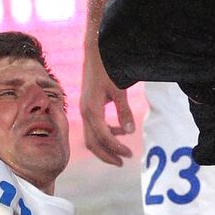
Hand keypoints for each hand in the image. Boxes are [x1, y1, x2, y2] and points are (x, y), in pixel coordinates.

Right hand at [81, 51, 136, 165]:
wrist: (95, 51)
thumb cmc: (107, 68)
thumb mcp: (119, 89)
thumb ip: (124, 110)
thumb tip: (130, 131)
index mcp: (91, 110)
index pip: (103, 136)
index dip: (116, 147)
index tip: (129, 153)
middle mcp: (84, 112)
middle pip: (93, 142)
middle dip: (107, 155)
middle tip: (123, 162)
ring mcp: (84, 109)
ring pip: (92, 136)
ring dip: (106, 146)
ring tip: (122, 151)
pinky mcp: (88, 106)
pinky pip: (94, 127)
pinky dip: (105, 133)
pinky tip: (119, 131)